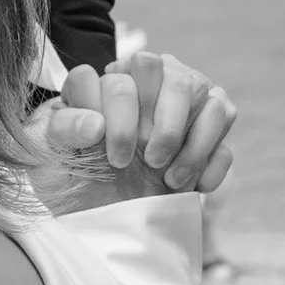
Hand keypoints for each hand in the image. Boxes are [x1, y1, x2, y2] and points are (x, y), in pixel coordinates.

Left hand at [44, 50, 235, 193]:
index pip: (123, 77)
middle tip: (150, 162)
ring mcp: (187, 101)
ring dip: (194, 147)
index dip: (122, 116)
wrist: (108, 207)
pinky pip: (228, 131)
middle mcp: (153, 80)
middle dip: (167, 126)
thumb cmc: (78, 171)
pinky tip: (193, 187)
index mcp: (111, 79)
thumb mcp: (55, 153)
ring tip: (170, 181)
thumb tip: (95, 124)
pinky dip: (212, 163)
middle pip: (177, 78)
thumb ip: (65, 129)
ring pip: (213, 100)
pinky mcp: (211, 126)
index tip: (116, 158)